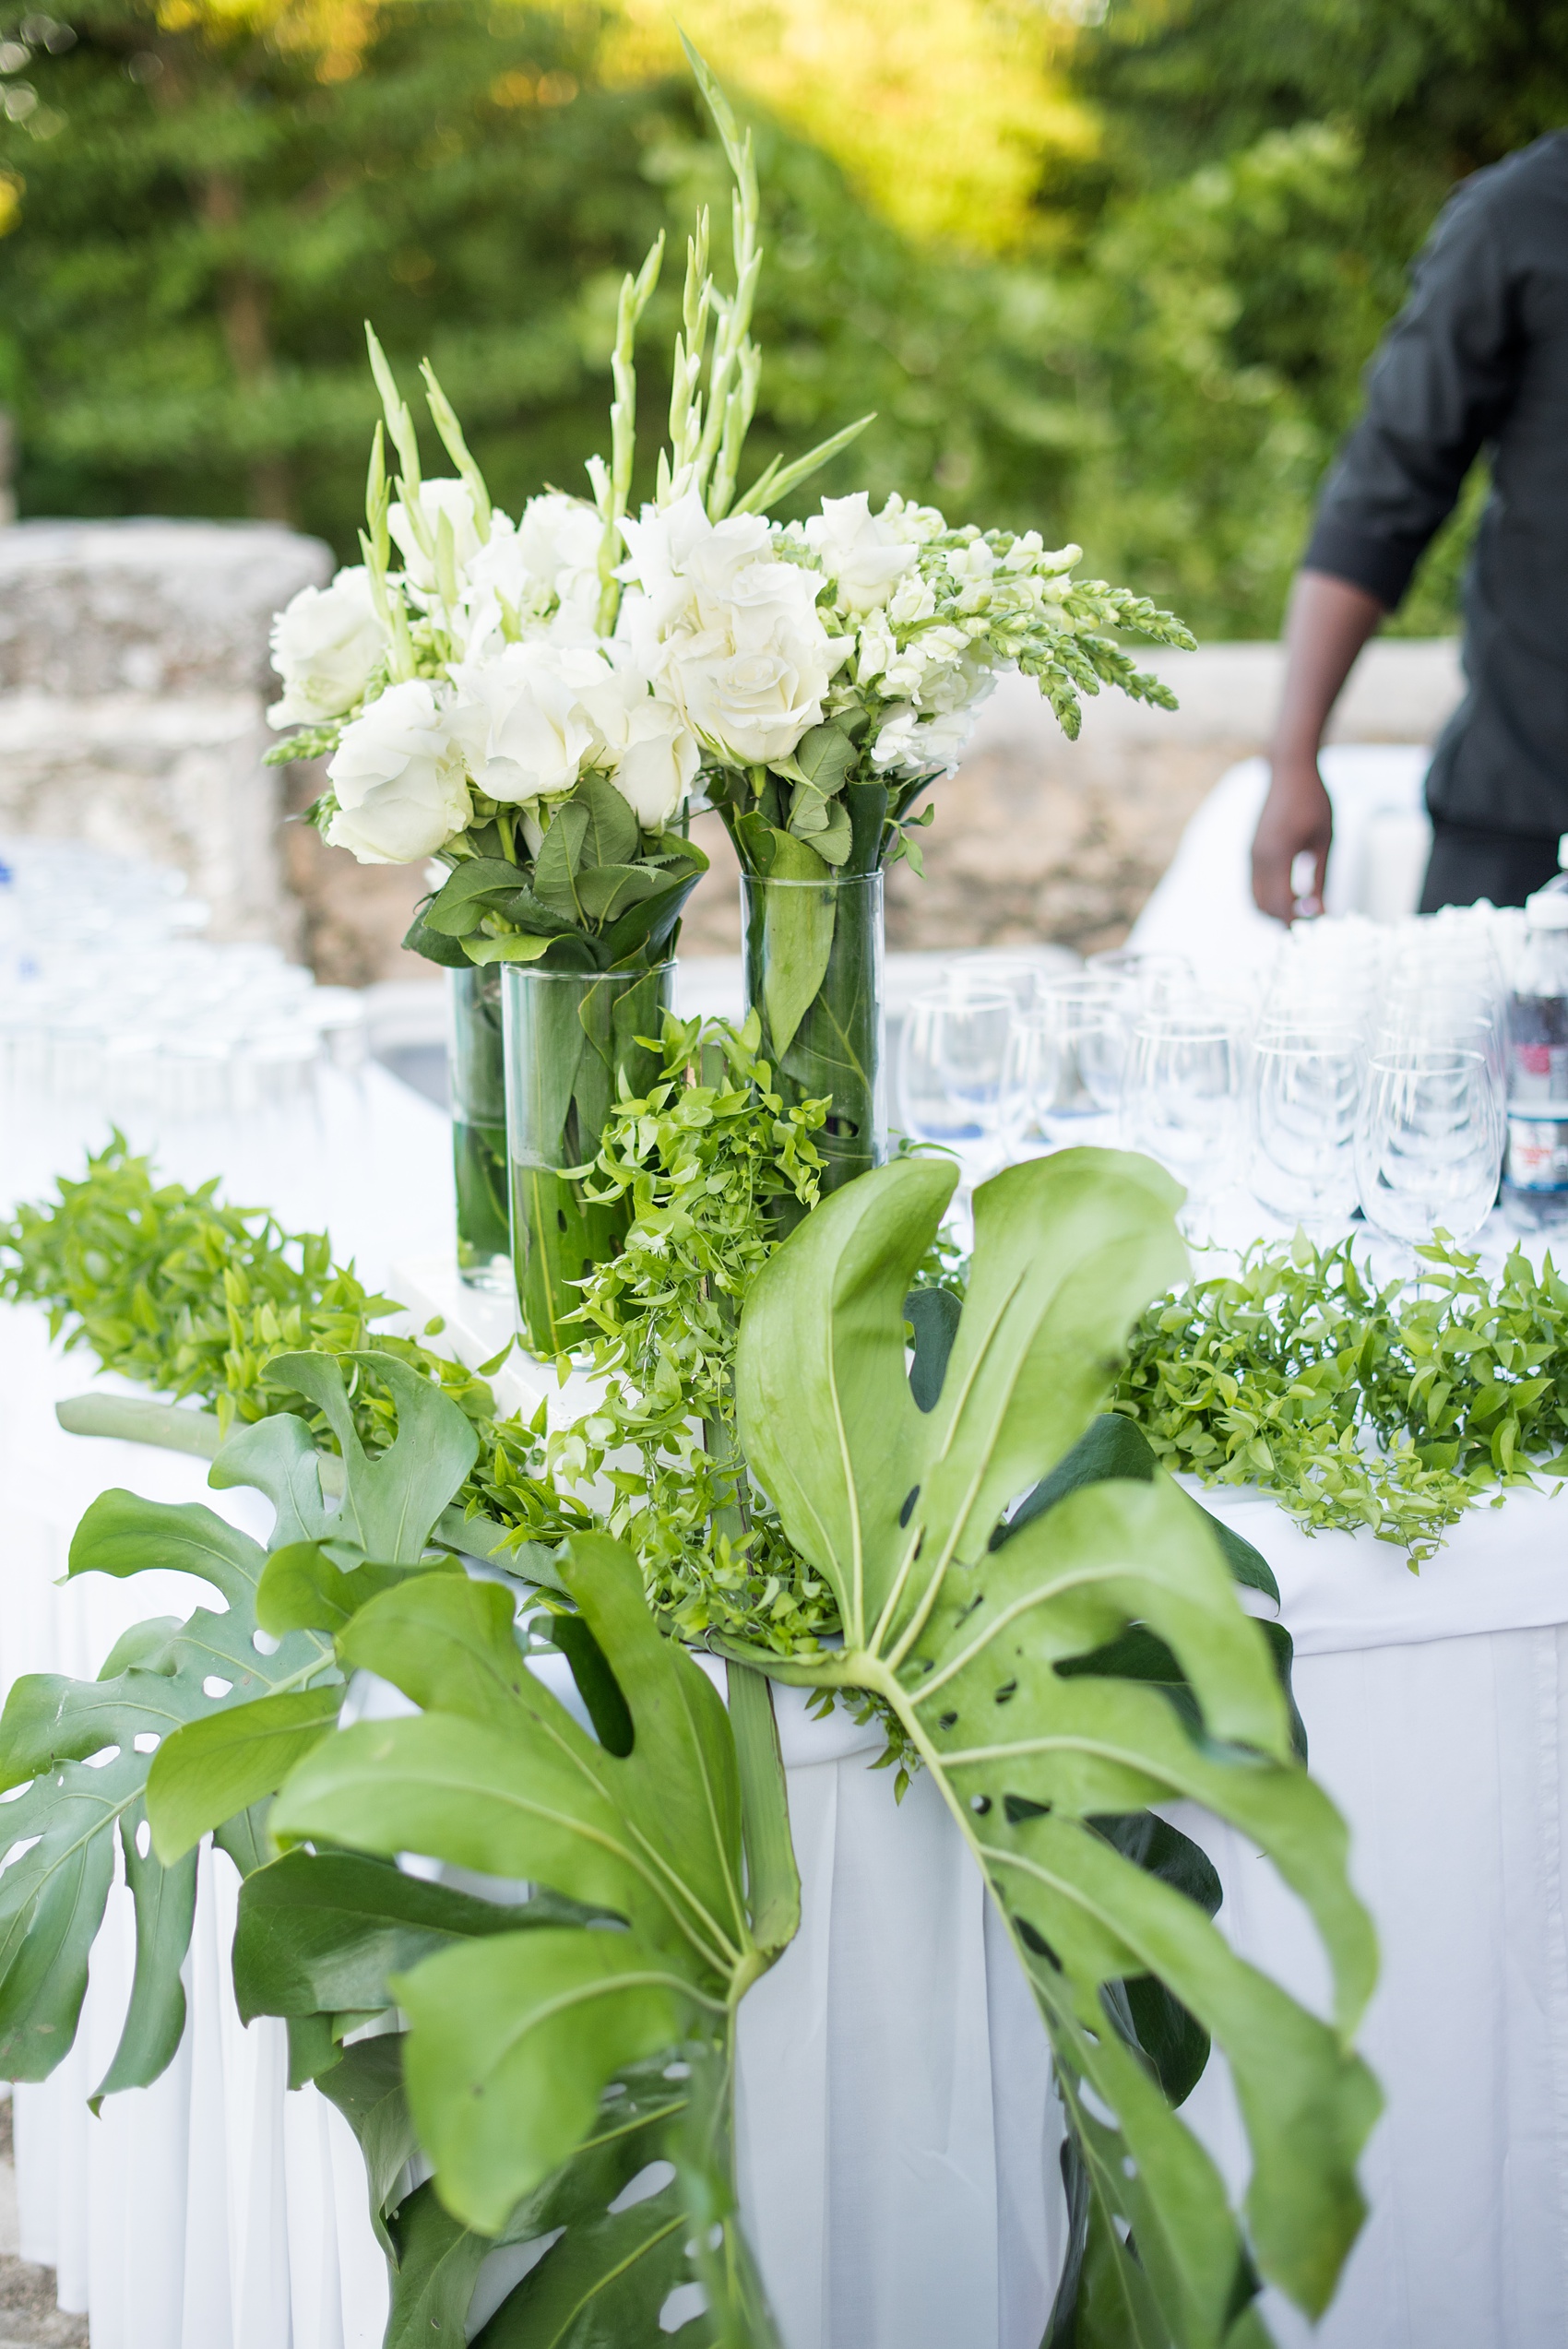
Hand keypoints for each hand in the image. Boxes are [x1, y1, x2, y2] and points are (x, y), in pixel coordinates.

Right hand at [1251, 754, 1332, 922]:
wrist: (1290, 769)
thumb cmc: (1313, 800)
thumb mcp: (1325, 840)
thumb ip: (1321, 878)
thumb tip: (1320, 911)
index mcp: (1278, 855)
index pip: (1281, 904)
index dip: (1297, 921)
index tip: (1317, 926)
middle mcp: (1258, 858)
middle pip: (1264, 907)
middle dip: (1284, 920)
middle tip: (1311, 921)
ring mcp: (1251, 854)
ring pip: (1255, 898)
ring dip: (1275, 909)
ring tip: (1303, 908)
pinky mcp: (1251, 849)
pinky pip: (1255, 884)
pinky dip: (1270, 895)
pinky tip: (1293, 890)